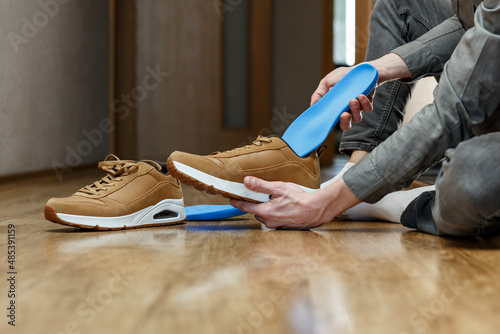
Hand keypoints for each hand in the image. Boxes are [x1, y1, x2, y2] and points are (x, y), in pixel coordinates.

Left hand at [230, 176, 360, 229]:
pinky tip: (284, 207)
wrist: (316, 210)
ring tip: (277, 200)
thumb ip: (261, 186)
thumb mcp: (278, 188)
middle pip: (256, 211)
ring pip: (265, 216)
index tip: (231, 200)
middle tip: (264, 195)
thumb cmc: (299, 199)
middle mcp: (269, 221)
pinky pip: (274, 219)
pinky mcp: (284, 226)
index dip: (237, 202)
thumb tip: (247, 182)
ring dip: (267, 208)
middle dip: (257, 203)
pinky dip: (276, 212)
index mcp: (265, 212)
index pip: (246, 207)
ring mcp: (277, 225)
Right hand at [310, 66, 373, 130]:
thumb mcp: (326, 82)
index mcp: (335, 108)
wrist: (359, 70)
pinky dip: (364, 103)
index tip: (329, 119)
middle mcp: (346, 111)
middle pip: (346, 125)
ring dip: (355, 110)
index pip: (332, 120)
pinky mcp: (367, 103)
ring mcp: (357, 108)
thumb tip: (312, 105)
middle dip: (344, 121)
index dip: (330, 123)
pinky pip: (367, 109)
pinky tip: (360, 95)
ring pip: (357, 118)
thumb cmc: (342, 77)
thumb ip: (318, 94)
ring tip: (352, 100)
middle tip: (344, 114)